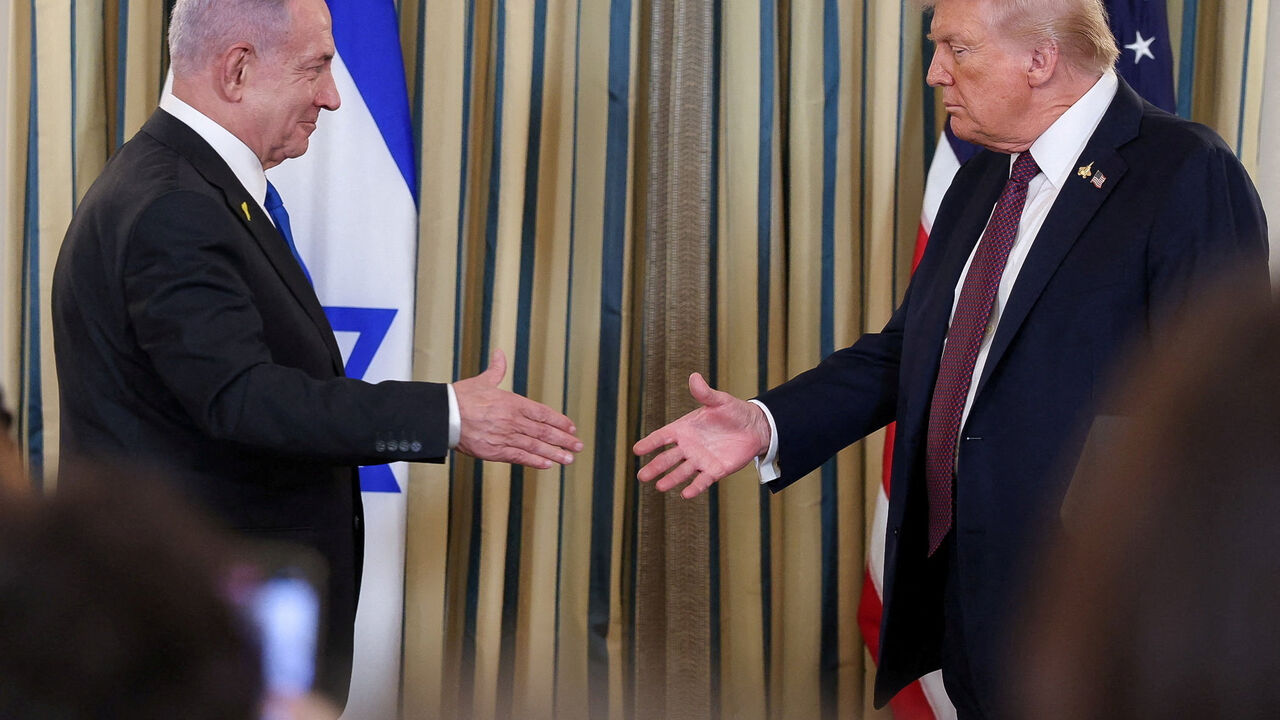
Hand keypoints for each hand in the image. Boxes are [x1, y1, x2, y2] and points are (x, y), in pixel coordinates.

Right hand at [453, 349, 583, 468]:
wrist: (444, 416)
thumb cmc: (461, 397)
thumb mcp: (483, 381)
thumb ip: (497, 369)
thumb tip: (499, 353)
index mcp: (513, 402)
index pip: (543, 413)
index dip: (559, 421)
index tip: (572, 427)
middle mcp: (513, 420)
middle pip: (544, 431)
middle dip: (563, 439)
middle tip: (578, 445)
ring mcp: (505, 436)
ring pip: (535, 446)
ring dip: (555, 453)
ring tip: (568, 458)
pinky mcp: (495, 451)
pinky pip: (519, 457)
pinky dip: (535, 461)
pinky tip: (548, 464)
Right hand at [633, 372, 771, 498]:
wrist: (753, 427)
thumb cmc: (733, 411)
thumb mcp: (719, 401)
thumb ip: (705, 393)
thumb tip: (694, 377)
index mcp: (684, 429)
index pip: (662, 437)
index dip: (650, 443)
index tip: (637, 450)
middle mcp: (688, 447)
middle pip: (667, 458)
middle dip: (655, 467)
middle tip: (641, 476)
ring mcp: (700, 460)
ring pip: (682, 472)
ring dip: (671, 479)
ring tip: (659, 486)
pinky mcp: (715, 470)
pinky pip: (702, 481)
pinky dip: (694, 488)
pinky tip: (685, 494)